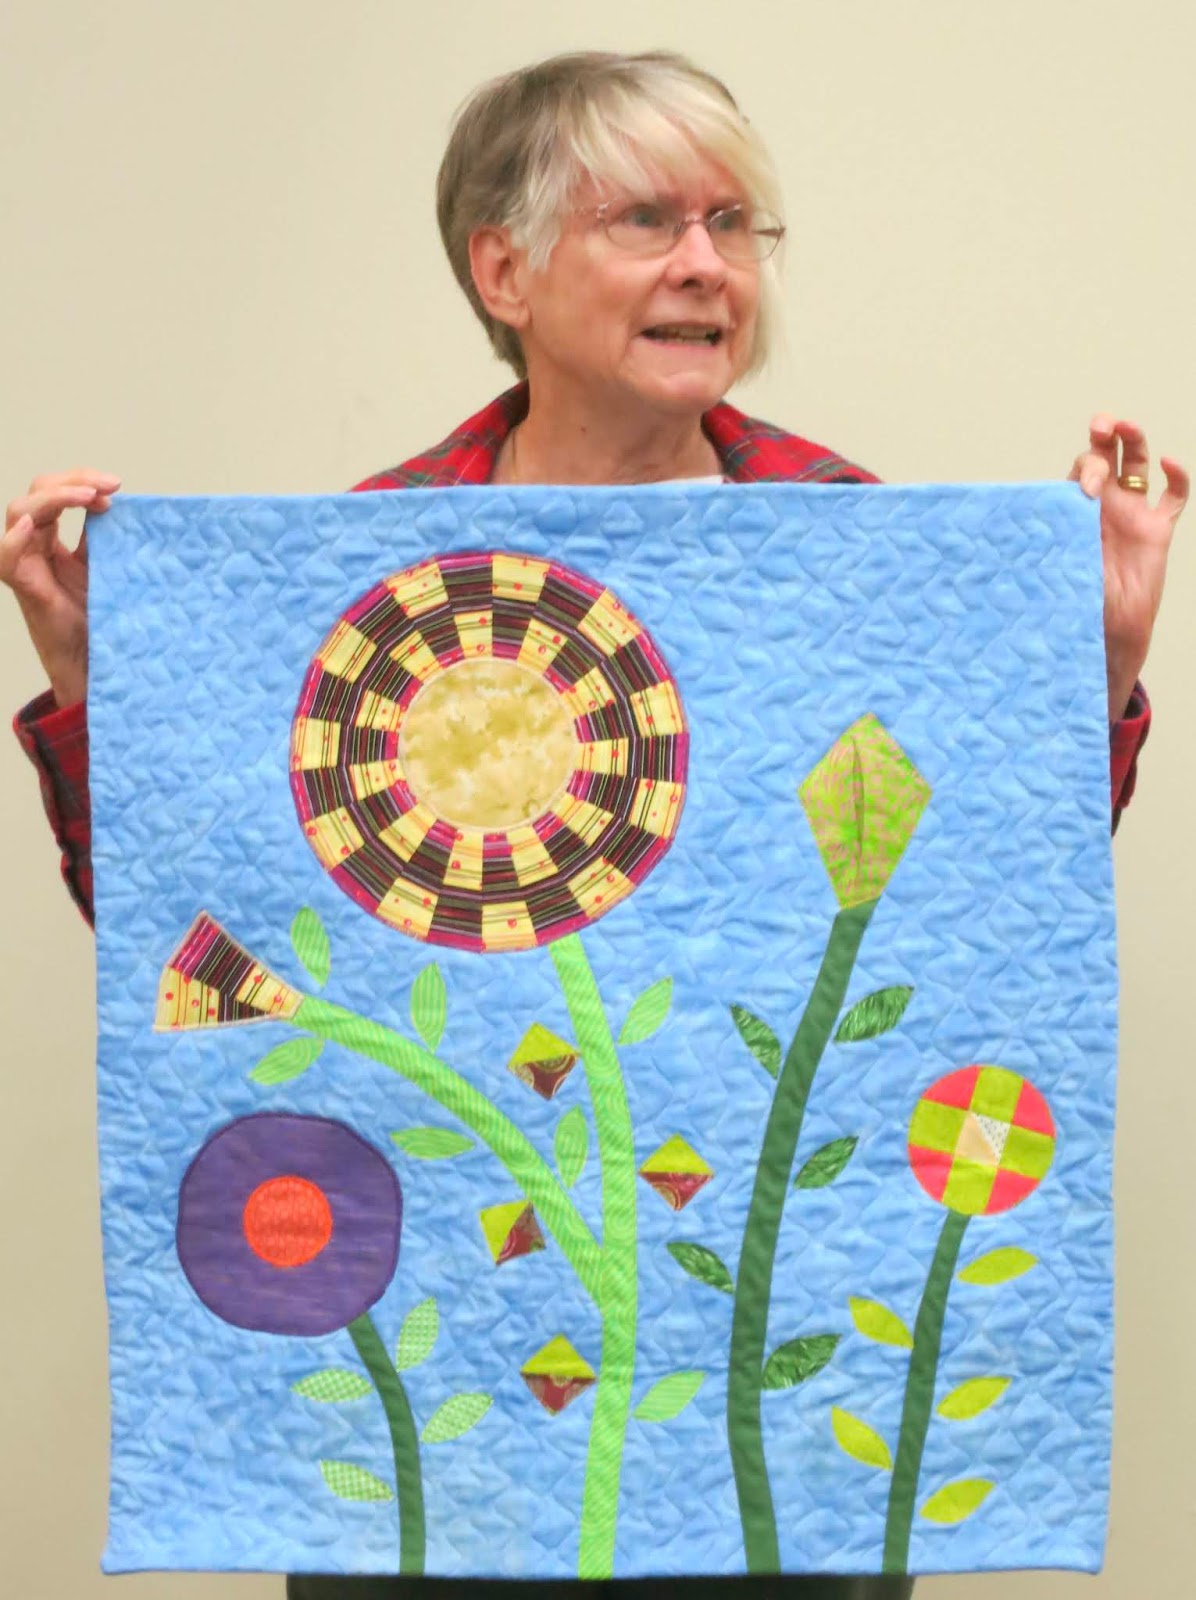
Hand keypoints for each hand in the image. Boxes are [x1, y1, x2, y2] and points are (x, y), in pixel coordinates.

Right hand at [1, 469, 120, 706]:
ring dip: (54, 498)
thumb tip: (116, 501)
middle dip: (73, 481)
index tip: (116, 487)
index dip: (82, 481)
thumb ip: (102, 536)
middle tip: (110, 487)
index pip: (56, 492)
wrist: (94, 656)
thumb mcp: (104, 565)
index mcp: (50, 536)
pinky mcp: (23, 586)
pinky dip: (14, 538)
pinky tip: (30, 525)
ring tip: (88, 497)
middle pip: (38, 492)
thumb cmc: (97, 613)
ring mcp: (24, 562)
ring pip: (20, 512)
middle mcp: (33, 544)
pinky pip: (6, 557)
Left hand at [1069, 417, 1187, 722]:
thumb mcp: (1059, 563)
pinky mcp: (1157, 530)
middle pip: (1105, 457)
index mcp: (1074, 512)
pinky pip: (1173, 497)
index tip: (1087, 488)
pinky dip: (1176, 477)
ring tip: (1126, 426)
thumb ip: (1058, 537)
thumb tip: (1040, 521)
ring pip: (1137, 466)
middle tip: (1101, 425)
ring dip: (1134, 441)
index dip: (1084, 468)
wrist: (1107, 631)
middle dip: (1102, 438)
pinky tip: (1170, 462)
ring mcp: (1132, 516)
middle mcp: (1102, 508)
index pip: (1079, 471)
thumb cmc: (1074, 601)